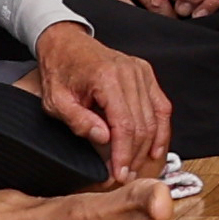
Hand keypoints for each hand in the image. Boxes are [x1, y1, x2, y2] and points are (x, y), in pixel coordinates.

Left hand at [36, 20, 174, 180]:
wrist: (66, 44)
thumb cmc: (60, 71)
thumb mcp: (56, 101)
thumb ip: (79, 121)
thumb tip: (104, 139)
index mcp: (106, 78)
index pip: (124, 125)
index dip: (123, 153)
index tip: (119, 173)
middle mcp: (129, 72)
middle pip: (142, 124)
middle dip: (135, 155)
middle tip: (125, 175)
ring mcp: (141, 72)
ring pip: (155, 118)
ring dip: (148, 146)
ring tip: (138, 167)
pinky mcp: (146, 74)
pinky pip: (161, 106)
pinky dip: (161, 129)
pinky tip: (156, 148)